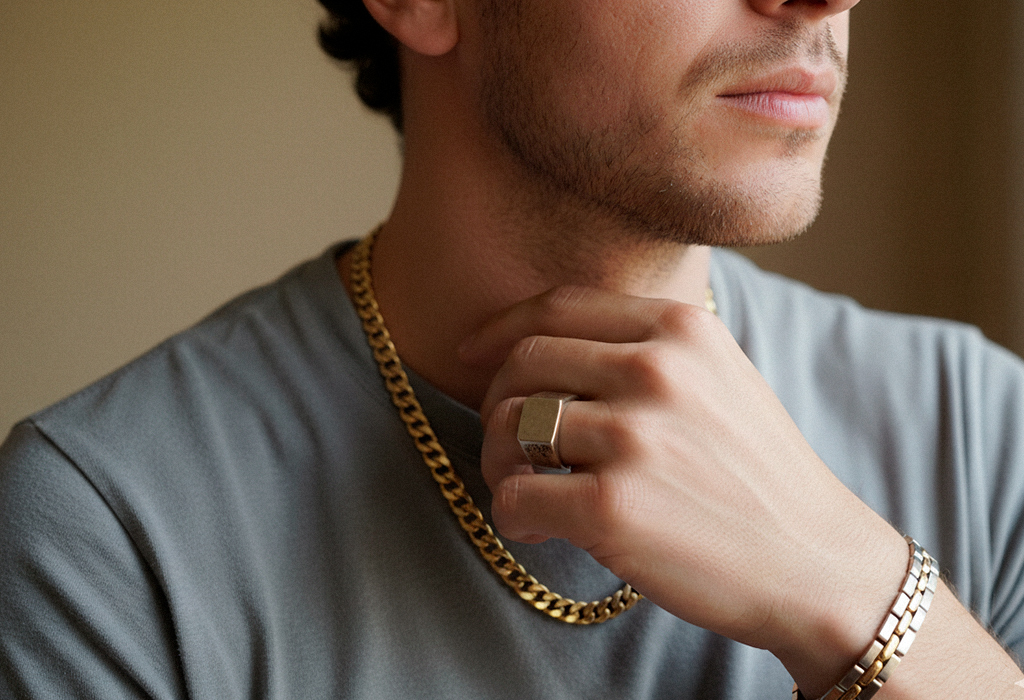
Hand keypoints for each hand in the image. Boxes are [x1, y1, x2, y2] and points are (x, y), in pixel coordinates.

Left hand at [460, 285, 908, 694]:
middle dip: (498, 405)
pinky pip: (516, 495)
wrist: (817, 563)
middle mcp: (656, 370)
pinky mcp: (613, 506)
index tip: (471, 354)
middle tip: (512, 449)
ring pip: (508, 427)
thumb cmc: (757, 475)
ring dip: (501, 463)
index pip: (558, 305)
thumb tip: (541, 346)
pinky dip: (513, 515)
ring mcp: (635, 437)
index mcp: (681, 328)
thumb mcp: (719, 378)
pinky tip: (541, 529)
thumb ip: (646, 349)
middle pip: (522, 363)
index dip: (500, 328)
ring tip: (528, 489)